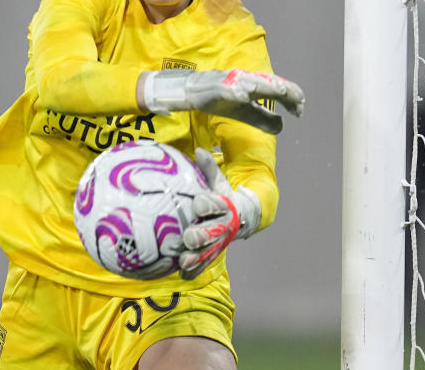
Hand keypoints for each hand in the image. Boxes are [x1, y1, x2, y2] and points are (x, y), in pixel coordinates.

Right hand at [142, 69, 304, 133]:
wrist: (191, 92)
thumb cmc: (219, 100)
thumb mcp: (243, 112)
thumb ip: (262, 118)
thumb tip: (282, 125)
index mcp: (254, 85)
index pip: (277, 88)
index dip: (291, 98)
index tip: (300, 111)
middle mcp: (245, 80)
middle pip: (270, 83)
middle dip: (286, 92)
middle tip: (299, 105)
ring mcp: (231, 82)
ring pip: (252, 82)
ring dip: (268, 86)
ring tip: (282, 92)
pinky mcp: (217, 87)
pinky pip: (229, 89)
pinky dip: (238, 91)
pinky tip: (246, 95)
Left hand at [179, 148, 260, 279]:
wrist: (242, 218)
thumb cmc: (222, 196)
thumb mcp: (219, 182)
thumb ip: (208, 169)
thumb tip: (199, 150)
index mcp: (225, 206)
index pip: (217, 205)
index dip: (208, 205)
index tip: (198, 203)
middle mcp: (224, 226)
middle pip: (213, 232)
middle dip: (202, 234)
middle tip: (190, 236)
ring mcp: (220, 242)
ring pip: (208, 251)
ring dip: (196, 257)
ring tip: (184, 261)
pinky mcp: (214, 253)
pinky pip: (204, 263)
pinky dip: (194, 269)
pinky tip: (182, 273)